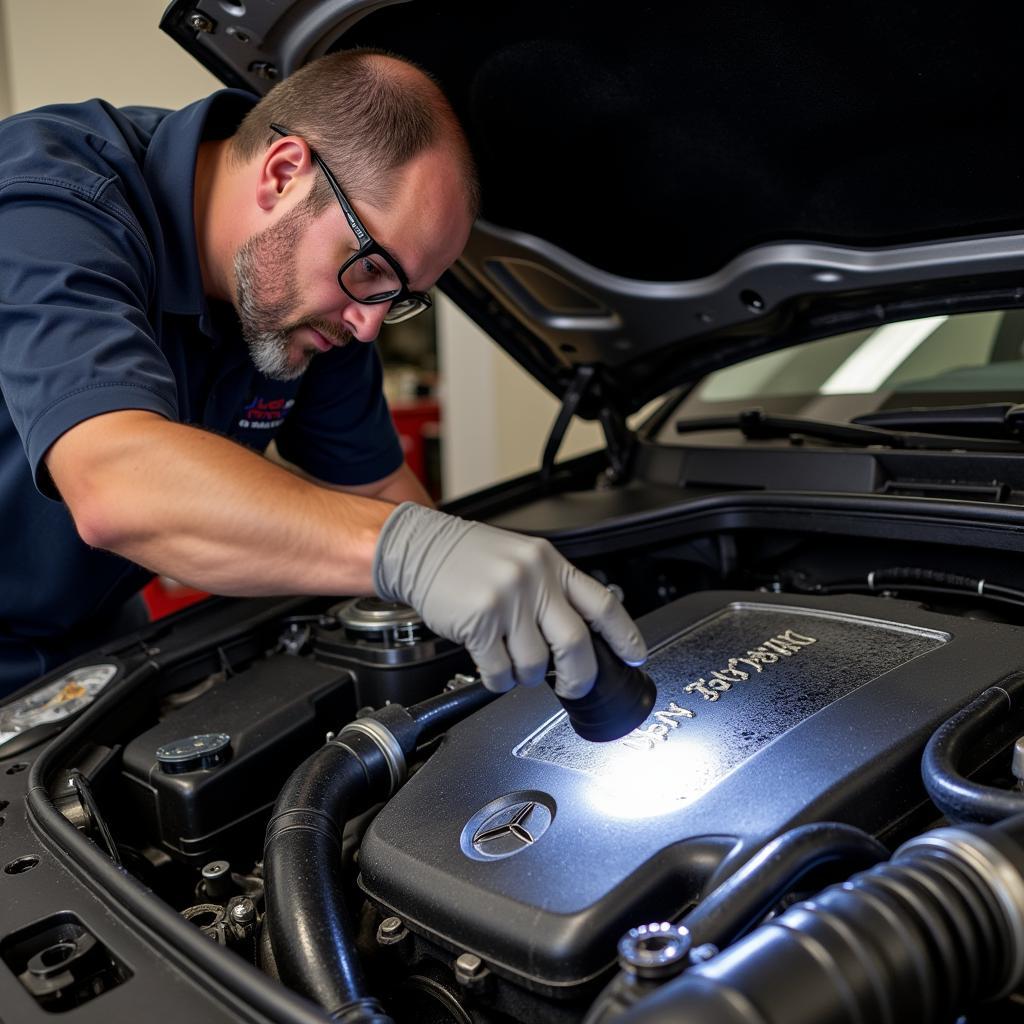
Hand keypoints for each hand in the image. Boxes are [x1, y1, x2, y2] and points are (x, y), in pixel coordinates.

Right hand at [372, 503, 646, 696]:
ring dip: (526, 675)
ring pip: (535, 664)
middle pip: (576, 643)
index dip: (625, 636)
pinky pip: (500, 670)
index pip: (601, 603)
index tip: (636, 657)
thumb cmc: (469, 556)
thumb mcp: (522, 558)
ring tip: (512, 662)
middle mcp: (533, 579)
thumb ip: (551, 589)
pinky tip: (493, 667)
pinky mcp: (479, 621)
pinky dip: (499, 679)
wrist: (419, 547)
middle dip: (579, 676)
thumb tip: (580, 634)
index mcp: (550, 564)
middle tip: (572, 684)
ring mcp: (507, 600)